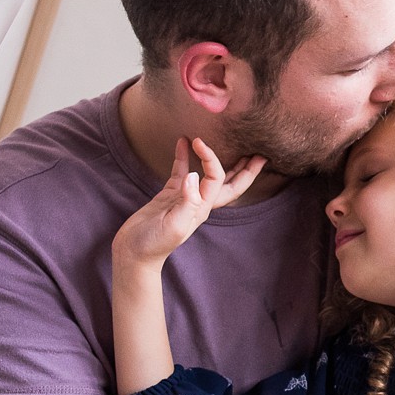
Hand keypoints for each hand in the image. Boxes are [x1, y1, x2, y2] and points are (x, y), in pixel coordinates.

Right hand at [112, 138, 265, 267]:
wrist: (134, 253)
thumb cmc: (154, 243)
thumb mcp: (174, 225)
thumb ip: (187, 202)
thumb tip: (194, 175)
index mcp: (204, 207)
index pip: (217, 177)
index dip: (212, 159)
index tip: (199, 142)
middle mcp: (199, 201)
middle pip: (229, 182)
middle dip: (245, 169)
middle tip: (260, 154)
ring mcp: (185, 197)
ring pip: (205, 173)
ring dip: (214, 158)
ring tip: (227, 141)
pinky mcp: (170, 195)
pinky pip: (181, 171)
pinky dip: (183, 157)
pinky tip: (182, 142)